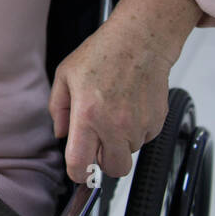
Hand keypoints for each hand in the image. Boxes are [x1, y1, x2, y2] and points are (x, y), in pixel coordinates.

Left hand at [48, 16, 172, 186]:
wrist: (140, 42)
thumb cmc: (102, 54)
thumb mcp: (65, 75)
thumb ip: (57, 108)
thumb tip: (61, 134)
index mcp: (87, 115)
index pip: (81, 163)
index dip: (77, 173)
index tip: (78, 170)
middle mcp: (115, 125)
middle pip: (113, 169)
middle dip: (104, 161)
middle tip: (98, 142)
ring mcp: (139, 125)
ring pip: (129, 153)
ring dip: (120, 142)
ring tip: (114, 113)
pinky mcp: (157, 122)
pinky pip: (144, 139)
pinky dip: (136, 131)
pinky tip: (129, 108)